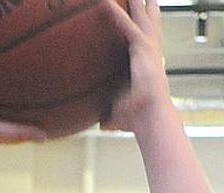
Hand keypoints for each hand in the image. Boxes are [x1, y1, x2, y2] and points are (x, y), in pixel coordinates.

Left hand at [101, 0, 170, 132]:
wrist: (148, 120)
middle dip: (144, 10)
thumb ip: (108, 113)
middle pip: (147, 25)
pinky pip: (126, 27)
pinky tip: (104, 3)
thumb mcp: (116, 111)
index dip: (137, 29)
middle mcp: (148, 54)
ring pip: (141, 20)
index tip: (136, 17)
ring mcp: (148, 50)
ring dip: (136, 4)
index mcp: (143, 65)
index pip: (139, 42)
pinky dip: (116, 14)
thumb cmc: (134, 119)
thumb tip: (101, 124)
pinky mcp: (142, 50)